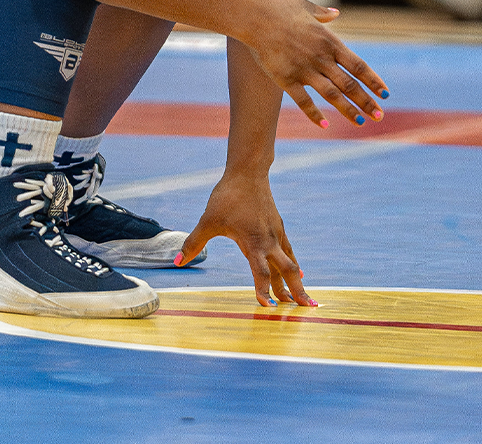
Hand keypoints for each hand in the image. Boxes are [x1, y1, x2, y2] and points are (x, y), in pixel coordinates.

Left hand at [178, 173, 313, 305]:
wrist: (248, 173)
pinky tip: (298, 273)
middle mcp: (269, 241)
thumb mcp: (208, 221)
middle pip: (286, 270)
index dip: (264, 290)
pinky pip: (289, 251)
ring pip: (290, 262)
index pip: (261, 272)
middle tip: (305, 307)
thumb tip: (176, 262)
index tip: (268, 307)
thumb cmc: (228, 196)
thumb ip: (193, 243)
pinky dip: (293, 265)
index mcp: (253, 242)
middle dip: (296, 290)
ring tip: (304, 299)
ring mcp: (276, 234)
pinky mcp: (278, 228)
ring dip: (296, 281)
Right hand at [242, 0, 387, 126]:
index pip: (358, 66)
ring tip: (360, 122)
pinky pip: (303, 100)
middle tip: (379, 116)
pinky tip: (324, 125)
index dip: (373, 81)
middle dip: (366, 101)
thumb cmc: (280, 9)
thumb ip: (323, 15)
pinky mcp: (286, 79)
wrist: (255, 16)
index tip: (385, 93)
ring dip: (347, 110)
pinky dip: (314, 114)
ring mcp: (304, 69)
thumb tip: (336, 14)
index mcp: (330, 42)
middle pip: (349, 84)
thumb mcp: (307, 7)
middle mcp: (321, 58)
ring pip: (331, 95)